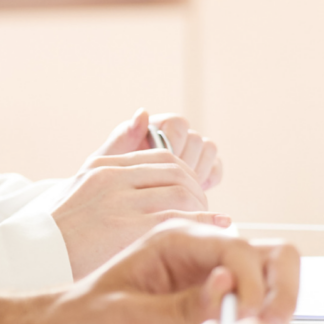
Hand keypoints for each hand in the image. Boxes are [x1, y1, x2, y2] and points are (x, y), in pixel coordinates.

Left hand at [0, 222, 300, 323]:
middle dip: (282, 297)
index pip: (243, 249)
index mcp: (179, 240)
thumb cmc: (86, 320)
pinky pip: (264, 321)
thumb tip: (226, 289)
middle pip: (277, 258)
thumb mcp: (126, 316)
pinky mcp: (225, 309)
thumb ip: (179, 306)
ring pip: (278, 291)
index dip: (253, 287)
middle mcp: (207, 255)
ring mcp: (220, 281)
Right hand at [54, 116, 230, 277]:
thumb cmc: (61, 229)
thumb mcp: (83, 183)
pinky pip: (176, 218)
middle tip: (205, 210)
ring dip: (203, 209)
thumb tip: (144, 114)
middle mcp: (112, 180)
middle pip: (177, 174)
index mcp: (104, 168)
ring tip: (207, 223)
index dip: (188, 176)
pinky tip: (214, 228)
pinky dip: (203, 222)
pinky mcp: (125, 228)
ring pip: (182, 194)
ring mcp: (118, 202)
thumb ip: (115, 151)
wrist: (34, 257)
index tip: (195, 194)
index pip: (163, 157)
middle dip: (199, 192)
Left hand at [95, 108, 223, 191]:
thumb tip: (143, 113)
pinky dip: (207, 180)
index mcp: (155, 128)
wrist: (116, 209)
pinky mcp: (204, 172)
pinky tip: (190, 195)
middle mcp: (176, 137)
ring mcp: (192, 154)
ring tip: (179, 190)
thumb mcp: (107, 162)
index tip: (162, 163)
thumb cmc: (107, 184)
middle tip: (170, 183)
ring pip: (209, 151)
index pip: (178, 123)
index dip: (174, 142)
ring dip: (197, 170)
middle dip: (186, 161)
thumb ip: (123, 137)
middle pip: (196, 138)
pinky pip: (216, 170)